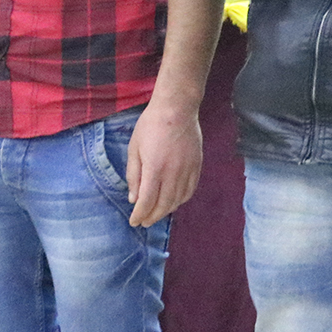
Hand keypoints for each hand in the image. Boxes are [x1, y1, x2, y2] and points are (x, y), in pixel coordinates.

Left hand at [125, 103, 202, 227]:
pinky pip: (190, 190)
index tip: (134, 222)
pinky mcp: (197, 166)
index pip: (147, 201)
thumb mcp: (134, 148)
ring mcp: (187, 170)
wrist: (177, 109)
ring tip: (157, 213)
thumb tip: (133, 199)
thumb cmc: (150, 126)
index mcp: (154, 168)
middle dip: (152, 217)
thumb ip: (134, 175)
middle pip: (164, 205)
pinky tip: (173, 202)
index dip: (140, 215)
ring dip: (166, 211)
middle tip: (144, 222)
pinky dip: (181, 200)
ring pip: (178, 200)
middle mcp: (173, 173)